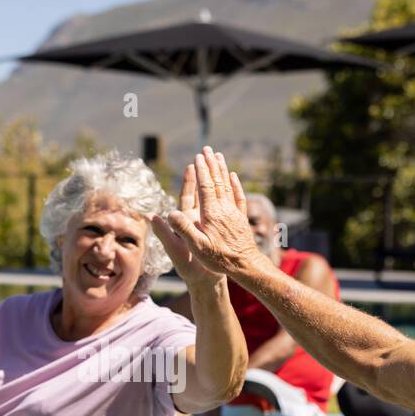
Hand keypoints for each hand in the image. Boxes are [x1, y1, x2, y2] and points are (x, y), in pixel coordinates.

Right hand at [150, 147, 262, 280]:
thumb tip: (170, 213)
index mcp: (211, 214)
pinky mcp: (241, 218)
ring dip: (222, 169)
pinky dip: (235, 184)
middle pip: (217, 181)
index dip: (201, 171)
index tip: (198, 157)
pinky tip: (233, 176)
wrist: (244, 266)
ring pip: (227, 185)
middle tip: (207, 148)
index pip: (205, 187)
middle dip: (211, 164)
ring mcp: (234, 213)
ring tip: (219, 156)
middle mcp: (223, 209)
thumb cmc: (218, 259)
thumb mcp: (197, 247)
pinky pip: (238, 197)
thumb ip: (183, 229)